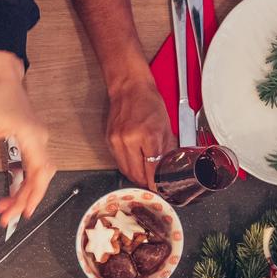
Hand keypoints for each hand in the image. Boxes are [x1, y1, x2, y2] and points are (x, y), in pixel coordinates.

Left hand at [0, 52, 51, 223]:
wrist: (3, 77)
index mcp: (30, 137)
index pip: (39, 172)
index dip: (34, 195)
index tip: (22, 212)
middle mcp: (39, 140)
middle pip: (41, 177)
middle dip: (26, 199)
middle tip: (8, 216)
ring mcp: (37, 141)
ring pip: (38, 174)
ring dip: (25, 192)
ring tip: (6, 207)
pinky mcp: (32, 141)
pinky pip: (32, 166)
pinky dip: (23, 181)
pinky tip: (11, 191)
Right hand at [106, 74, 172, 189]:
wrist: (129, 88)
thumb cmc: (148, 101)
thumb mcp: (165, 124)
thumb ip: (166, 147)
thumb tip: (167, 164)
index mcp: (148, 135)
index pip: (152, 169)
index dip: (156, 182)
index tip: (159, 188)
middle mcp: (130, 140)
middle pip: (136, 174)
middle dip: (145, 182)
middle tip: (152, 185)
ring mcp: (117, 141)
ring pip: (125, 170)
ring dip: (135, 176)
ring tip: (143, 177)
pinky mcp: (109, 140)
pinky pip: (118, 160)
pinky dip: (126, 165)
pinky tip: (134, 164)